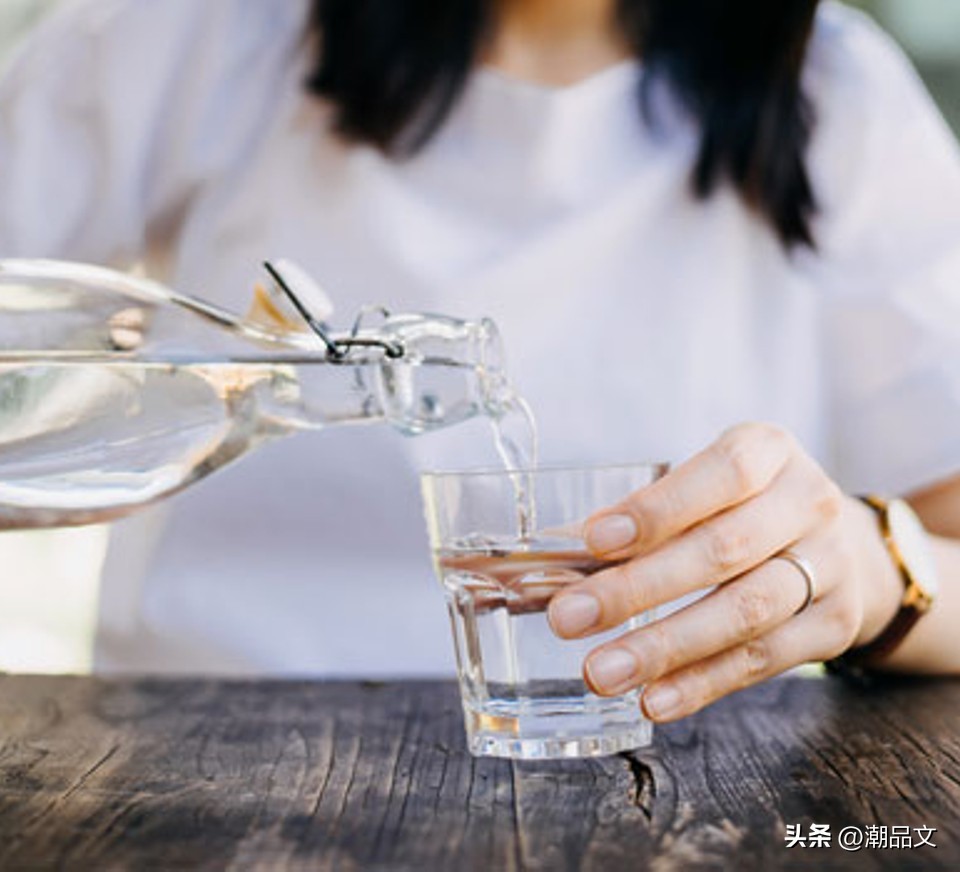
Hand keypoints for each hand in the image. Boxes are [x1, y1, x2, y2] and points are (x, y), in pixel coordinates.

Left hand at [547, 422, 904, 721]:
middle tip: (569, 618)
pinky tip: (652, 698)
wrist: (843, 544)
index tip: (594, 540)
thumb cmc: (743, 508)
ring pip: (746, 612)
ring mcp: (831, 565)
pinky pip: (764, 661)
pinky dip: (702, 683)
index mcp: (768, 451)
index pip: (721, 473)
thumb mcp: (706, 487)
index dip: (658, 508)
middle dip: (637, 588)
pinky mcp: (835, 624)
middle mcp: (809, 501)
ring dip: (665, 647)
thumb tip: (556, 561)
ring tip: (600, 672)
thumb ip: (640, 518)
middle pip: (724, 549)